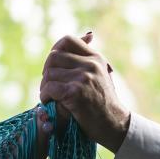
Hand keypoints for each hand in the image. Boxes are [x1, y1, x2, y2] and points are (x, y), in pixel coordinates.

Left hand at [40, 33, 129, 152]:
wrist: (114, 124)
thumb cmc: (104, 102)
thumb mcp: (102, 74)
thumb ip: (90, 57)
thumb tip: (88, 34)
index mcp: (96, 58)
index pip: (68, 40)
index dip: (55, 50)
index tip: (53, 66)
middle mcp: (91, 64)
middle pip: (53, 57)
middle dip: (46, 71)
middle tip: (49, 85)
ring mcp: (84, 78)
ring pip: (49, 74)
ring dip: (44, 87)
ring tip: (49, 96)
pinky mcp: (76, 93)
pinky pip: (49, 88)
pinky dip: (45, 96)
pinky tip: (49, 102)